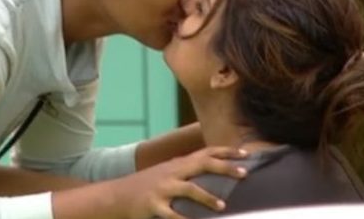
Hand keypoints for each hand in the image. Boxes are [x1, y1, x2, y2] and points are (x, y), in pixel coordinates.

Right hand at [113, 146, 247, 218]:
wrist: (117, 195)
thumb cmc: (149, 185)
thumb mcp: (169, 172)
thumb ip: (188, 170)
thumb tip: (213, 169)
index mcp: (179, 164)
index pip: (206, 152)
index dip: (226, 151)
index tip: (246, 153)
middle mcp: (172, 172)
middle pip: (202, 164)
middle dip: (224, 167)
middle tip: (245, 174)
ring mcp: (162, 187)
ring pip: (189, 189)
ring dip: (207, 198)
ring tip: (223, 206)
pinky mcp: (153, 204)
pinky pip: (171, 214)